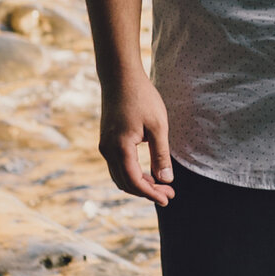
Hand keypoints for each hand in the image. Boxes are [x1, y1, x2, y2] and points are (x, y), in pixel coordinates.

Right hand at [98, 72, 174, 204]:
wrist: (120, 77)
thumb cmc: (141, 98)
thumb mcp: (158, 126)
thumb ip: (161, 155)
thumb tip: (166, 179)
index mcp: (120, 148)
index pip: (134, 181)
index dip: (151, 194)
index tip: (168, 199)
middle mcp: (107, 150)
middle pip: (125, 183)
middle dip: (147, 191)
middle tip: (169, 192)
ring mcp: (104, 146)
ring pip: (120, 176)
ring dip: (139, 184)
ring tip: (161, 184)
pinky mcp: (106, 141)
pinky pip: (117, 166)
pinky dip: (131, 174)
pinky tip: (148, 173)